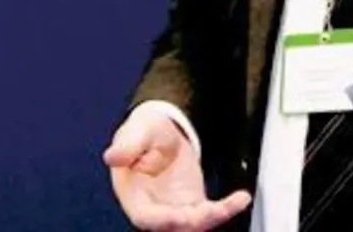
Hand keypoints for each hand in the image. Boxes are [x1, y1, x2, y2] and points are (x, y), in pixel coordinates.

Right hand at [103, 107, 251, 230]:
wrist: (160, 132)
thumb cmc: (144, 132)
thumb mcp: (138, 130)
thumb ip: (129, 145)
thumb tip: (111, 156)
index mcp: (134, 196)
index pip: (146, 218)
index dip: (163, 221)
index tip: (183, 215)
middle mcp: (155, 209)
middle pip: (174, 228)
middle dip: (196, 222)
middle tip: (215, 209)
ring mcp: (175, 210)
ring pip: (194, 226)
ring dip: (214, 217)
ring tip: (235, 202)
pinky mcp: (193, 206)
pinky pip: (211, 214)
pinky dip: (226, 209)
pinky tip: (241, 198)